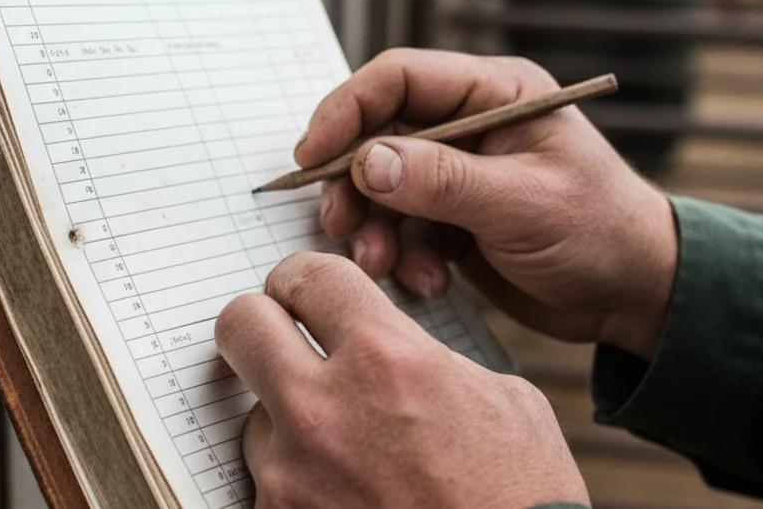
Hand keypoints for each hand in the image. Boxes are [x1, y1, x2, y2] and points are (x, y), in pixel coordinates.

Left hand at [216, 252, 589, 508]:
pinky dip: (299, 482)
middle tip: (285, 339)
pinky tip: (348, 493)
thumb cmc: (523, 499)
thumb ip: (426, 356)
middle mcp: (323, 410)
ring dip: (288, 422)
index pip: (305, 276)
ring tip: (349, 451)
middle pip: (239, 325)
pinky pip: (267, 482)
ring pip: (254, 415)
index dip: (305, 279)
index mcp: (385, 359)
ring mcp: (292, 475)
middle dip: (261, 325)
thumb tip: (387, 344)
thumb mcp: (501, 399)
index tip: (305, 294)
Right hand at [298, 49, 677, 358]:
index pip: (398, 78)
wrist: (636, 296)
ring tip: (384, 266)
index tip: (313, 156)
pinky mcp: (453, 217)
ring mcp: (459, 173)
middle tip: (343, 226)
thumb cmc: (602, 234)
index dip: (347, 110)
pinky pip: (401, 227)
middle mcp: (470, 125)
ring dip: (374, 229)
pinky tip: (427, 282)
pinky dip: (402, 256)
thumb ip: (443, 181)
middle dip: (355, 184)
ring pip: (382, 187)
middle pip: (378, 135)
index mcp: (495, 93)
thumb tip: (367, 161)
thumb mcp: (523, 204)